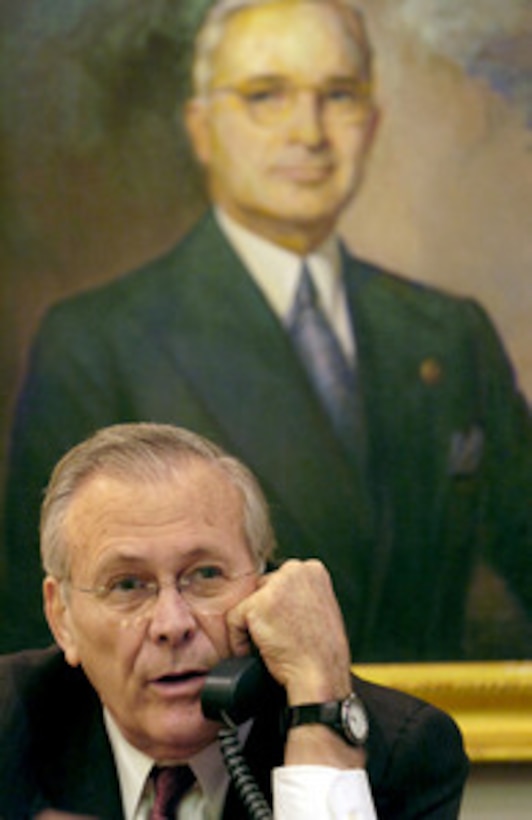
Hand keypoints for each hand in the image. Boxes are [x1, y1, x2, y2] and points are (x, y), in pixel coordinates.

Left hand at [226, 559, 352, 704]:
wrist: (320, 675)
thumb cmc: (323, 652)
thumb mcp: (322, 609)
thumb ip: (302, 595)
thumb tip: (282, 598)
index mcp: (313, 570)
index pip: (282, 582)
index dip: (280, 607)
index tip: (285, 627)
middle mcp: (294, 571)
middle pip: (263, 588)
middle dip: (265, 613)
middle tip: (277, 637)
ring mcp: (275, 586)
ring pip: (249, 603)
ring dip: (253, 625)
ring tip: (268, 645)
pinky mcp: (256, 605)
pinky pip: (233, 620)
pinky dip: (238, 641)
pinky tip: (255, 652)